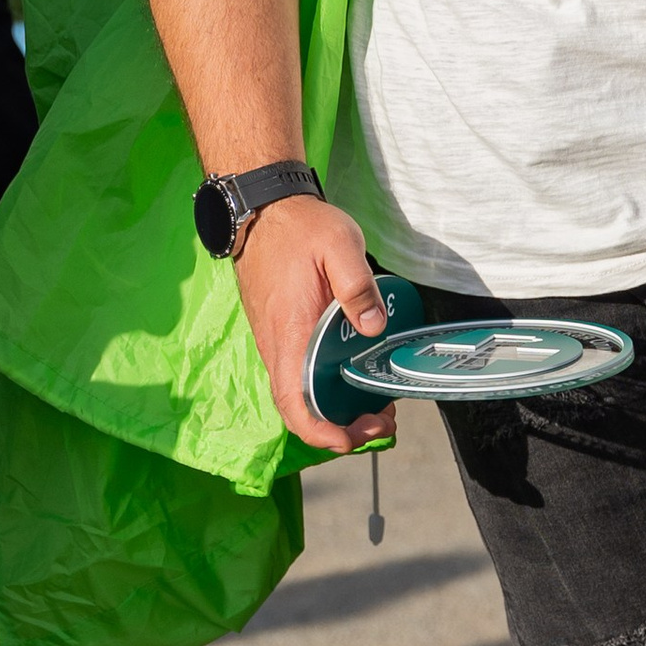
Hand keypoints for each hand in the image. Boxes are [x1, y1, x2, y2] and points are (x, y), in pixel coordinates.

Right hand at [231, 191, 393, 452]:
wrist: (262, 208)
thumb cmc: (300, 226)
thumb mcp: (340, 245)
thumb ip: (358, 286)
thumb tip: (375, 328)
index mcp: (290, 333)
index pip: (294, 403)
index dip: (320, 432)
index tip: (351, 438)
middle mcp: (277, 346)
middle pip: (300, 408)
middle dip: (340, 427)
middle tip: (382, 420)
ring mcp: (276, 341)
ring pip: (300, 394)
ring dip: (335, 409)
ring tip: (376, 405)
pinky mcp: (281, 333)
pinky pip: (300, 375)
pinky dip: (326, 389)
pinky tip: (355, 375)